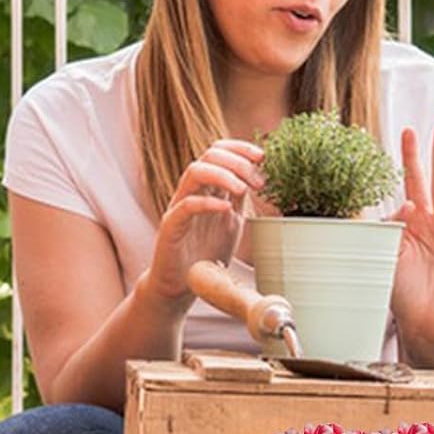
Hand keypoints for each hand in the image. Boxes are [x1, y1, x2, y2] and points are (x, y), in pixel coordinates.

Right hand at [144, 139, 264, 309]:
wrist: (182, 284)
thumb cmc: (206, 252)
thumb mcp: (232, 220)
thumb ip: (240, 199)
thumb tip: (261, 177)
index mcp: (207, 188)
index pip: (218, 152)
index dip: (240, 148)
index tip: (263, 156)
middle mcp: (191, 192)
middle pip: (208, 157)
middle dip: (237, 162)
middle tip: (259, 181)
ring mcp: (179, 207)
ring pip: (194, 173)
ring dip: (222, 175)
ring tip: (243, 189)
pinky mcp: (170, 227)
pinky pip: (185, 206)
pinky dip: (206, 203)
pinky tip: (225, 207)